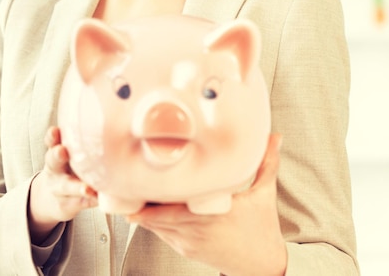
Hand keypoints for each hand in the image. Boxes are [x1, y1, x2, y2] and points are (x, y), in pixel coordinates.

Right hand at [28, 126, 97, 243]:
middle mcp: (55, 169)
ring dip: (76, 187)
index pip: (51, 141)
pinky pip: (80, 203)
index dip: (52, 136)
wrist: (53, 198)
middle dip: (57, 155)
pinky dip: (89, 201)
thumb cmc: (71, 165)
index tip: (55, 131)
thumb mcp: (70, 152)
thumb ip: (82, 140)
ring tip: (87, 188)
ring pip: (66, 186)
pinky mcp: (68, 204)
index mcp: (56, 151)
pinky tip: (98, 199)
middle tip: (62, 151)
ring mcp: (59, 188)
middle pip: (53, 161)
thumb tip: (112, 116)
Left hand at [126, 134, 286, 275]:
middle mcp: (196, 231)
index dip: (151, 198)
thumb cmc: (263, 229)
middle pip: (155, 216)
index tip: (138, 179)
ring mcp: (188, 242)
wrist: (264, 266)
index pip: (171, 209)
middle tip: (125, 178)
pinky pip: (161, 233)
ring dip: (144, 208)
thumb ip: (267, 162)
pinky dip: (152, 219)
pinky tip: (148, 203)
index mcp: (213, 215)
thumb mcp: (265, 193)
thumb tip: (274, 136)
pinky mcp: (185, 249)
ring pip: (154, 226)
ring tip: (132, 186)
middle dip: (139, 199)